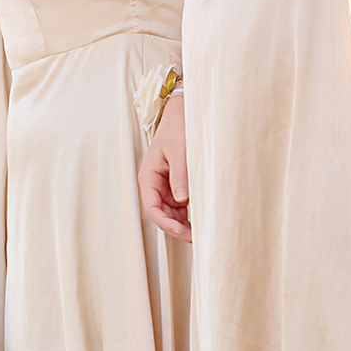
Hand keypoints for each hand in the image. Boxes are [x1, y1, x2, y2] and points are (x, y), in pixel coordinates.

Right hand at [138, 94, 190, 240]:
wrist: (184, 113)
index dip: (166, 224)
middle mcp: (154, 183)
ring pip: (170, 212)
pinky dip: (188, 214)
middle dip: (176, 227)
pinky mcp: (176, 184)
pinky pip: (179, 205)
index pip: (152, 208)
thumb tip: (183, 200)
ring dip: (183, 223)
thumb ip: (180, 176)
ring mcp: (165, 185)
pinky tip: (201, 218)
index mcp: (148, 176)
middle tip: (198, 237)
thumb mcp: (180, 153)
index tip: (184, 232)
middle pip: (161, 214)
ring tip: (202, 231)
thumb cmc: (178, 129)